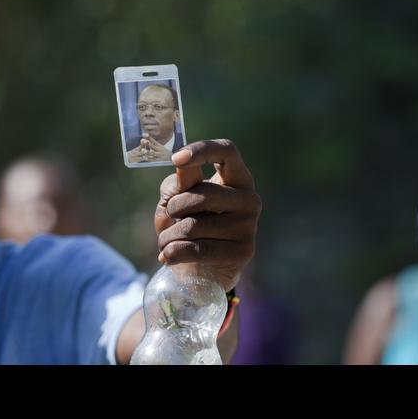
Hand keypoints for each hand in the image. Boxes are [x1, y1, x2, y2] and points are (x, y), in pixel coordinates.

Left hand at [141, 131, 170, 160]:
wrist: (173, 159)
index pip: (153, 140)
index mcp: (159, 146)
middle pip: (152, 146)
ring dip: (147, 151)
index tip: (143, 134)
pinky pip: (152, 159)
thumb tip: (146, 138)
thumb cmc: (165, 153)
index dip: (148, 137)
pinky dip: (148, 159)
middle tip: (142, 141)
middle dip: (147, 143)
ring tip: (142, 150)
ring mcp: (159, 155)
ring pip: (152, 153)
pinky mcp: (159, 161)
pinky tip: (144, 157)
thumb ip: (154, 143)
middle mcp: (159, 150)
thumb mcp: (161, 147)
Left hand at [154, 139, 260, 291]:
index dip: (202, 150)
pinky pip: (197, 249)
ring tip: (167, 242)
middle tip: (170, 218)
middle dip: (174, 208)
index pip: (227, 151)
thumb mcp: (177, 199)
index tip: (176, 158)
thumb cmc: (188, 224)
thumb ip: (180, 183)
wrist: (201, 268)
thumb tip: (183, 166)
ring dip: (168, 236)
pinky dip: (173, 253)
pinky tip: (169, 257)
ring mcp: (249, 226)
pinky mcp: (242, 252)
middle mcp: (249, 199)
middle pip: (202, 194)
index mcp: (237, 177)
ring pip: (194, 225)